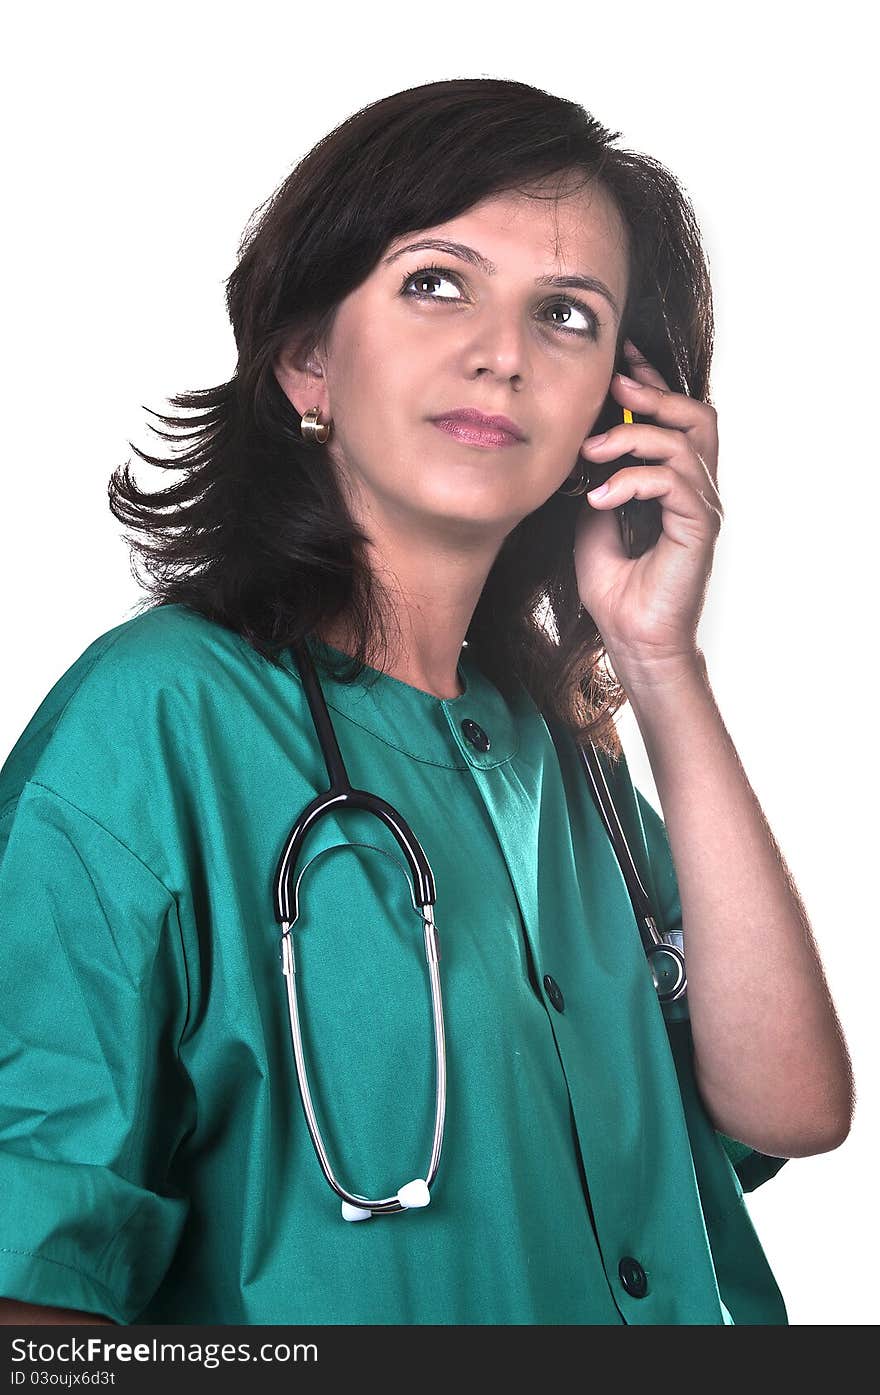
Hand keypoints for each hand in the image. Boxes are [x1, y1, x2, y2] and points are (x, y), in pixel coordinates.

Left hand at [572, 340, 721, 677]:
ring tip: (593, 452)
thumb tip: (585, 451)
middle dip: (655, 393)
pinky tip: (600, 497)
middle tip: (614, 385)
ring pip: (685, 443)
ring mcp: (702, 509)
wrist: (635, 643)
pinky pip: (673, 482)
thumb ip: (600, 485)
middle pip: (698, 417)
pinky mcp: (698, 530)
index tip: (621, 360)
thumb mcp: (593, 526)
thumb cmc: (617, 593)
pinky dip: (632, 480)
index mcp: (677, 486)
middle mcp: (698, 491)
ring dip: (633, 437)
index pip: (676, 420)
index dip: (652, 384)